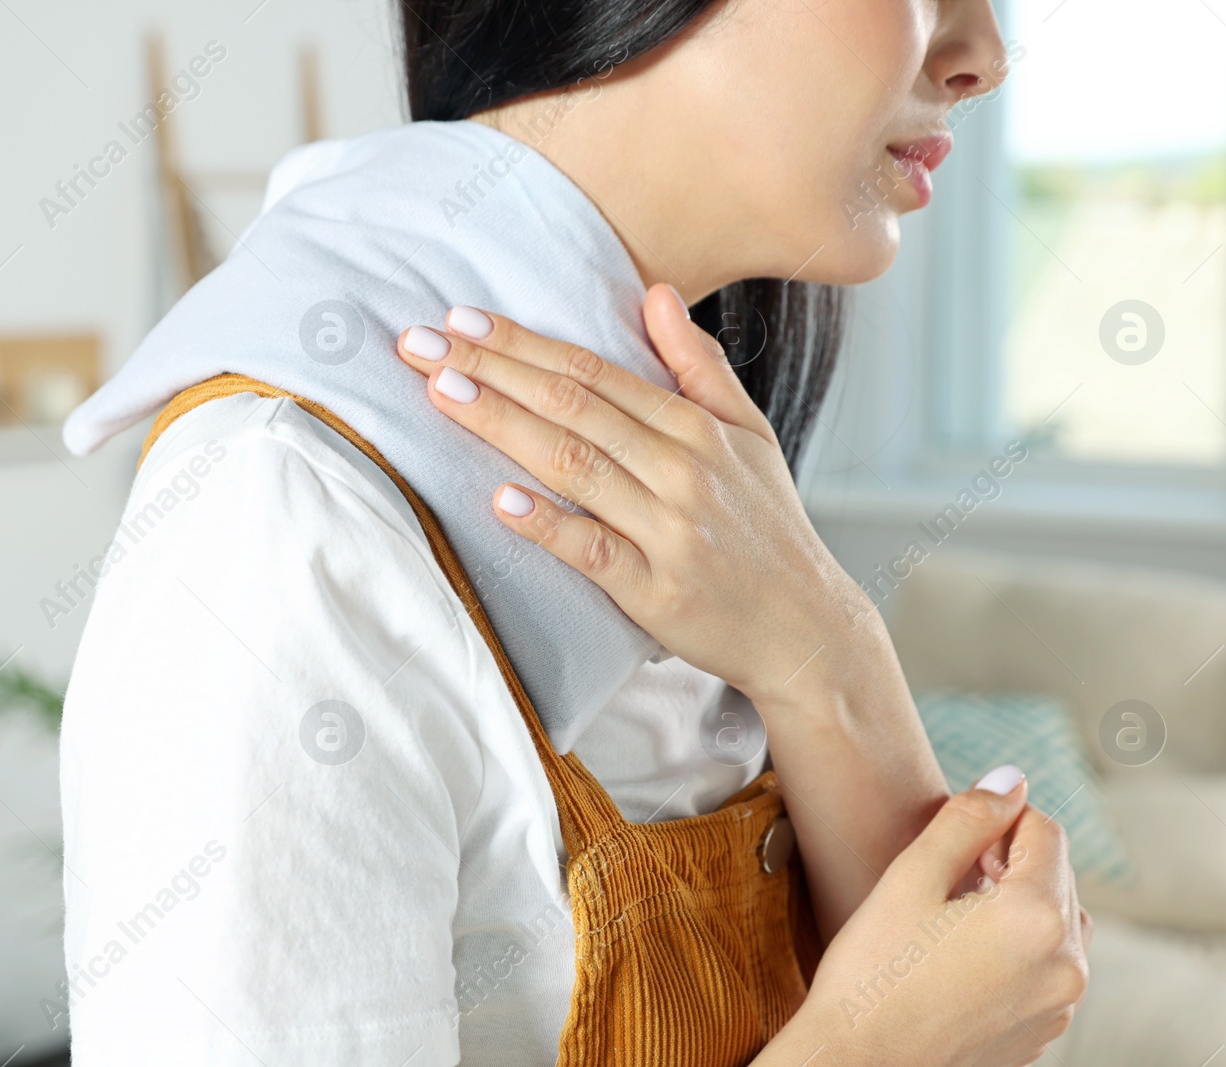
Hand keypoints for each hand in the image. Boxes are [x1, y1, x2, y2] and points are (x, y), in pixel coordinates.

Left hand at [393, 285, 868, 704]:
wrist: (805, 627)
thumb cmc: (768, 529)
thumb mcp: (750, 435)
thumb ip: (699, 366)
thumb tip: (656, 293)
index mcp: (696, 429)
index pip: (594, 372)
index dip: (524, 343)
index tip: (463, 319)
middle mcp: (682, 471)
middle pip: (573, 407)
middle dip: (492, 369)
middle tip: (421, 344)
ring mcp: (669, 531)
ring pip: (575, 467)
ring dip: (503, 426)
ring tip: (443, 394)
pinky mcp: (657, 591)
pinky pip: (594, 551)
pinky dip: (549, 525)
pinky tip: (501, 502)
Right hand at [759, 775, 1092, 1065]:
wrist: (856, 1064)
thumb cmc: (873, 974)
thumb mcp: (911, 877)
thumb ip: (967, 819)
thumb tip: (1009, 780)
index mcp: (1037, 918)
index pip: (1045, 831)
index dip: (999, 819)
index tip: (957, 836)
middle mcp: (1066, 966)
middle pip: (1057, 875)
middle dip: (1010, 861)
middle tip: (948, 876)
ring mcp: (1059, 1006)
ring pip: (1058, 921)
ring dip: (1018, 903)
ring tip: (954, 915)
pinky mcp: (1043, 1032)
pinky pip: (1048, 968)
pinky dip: (1018, 947)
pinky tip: (960, 956)